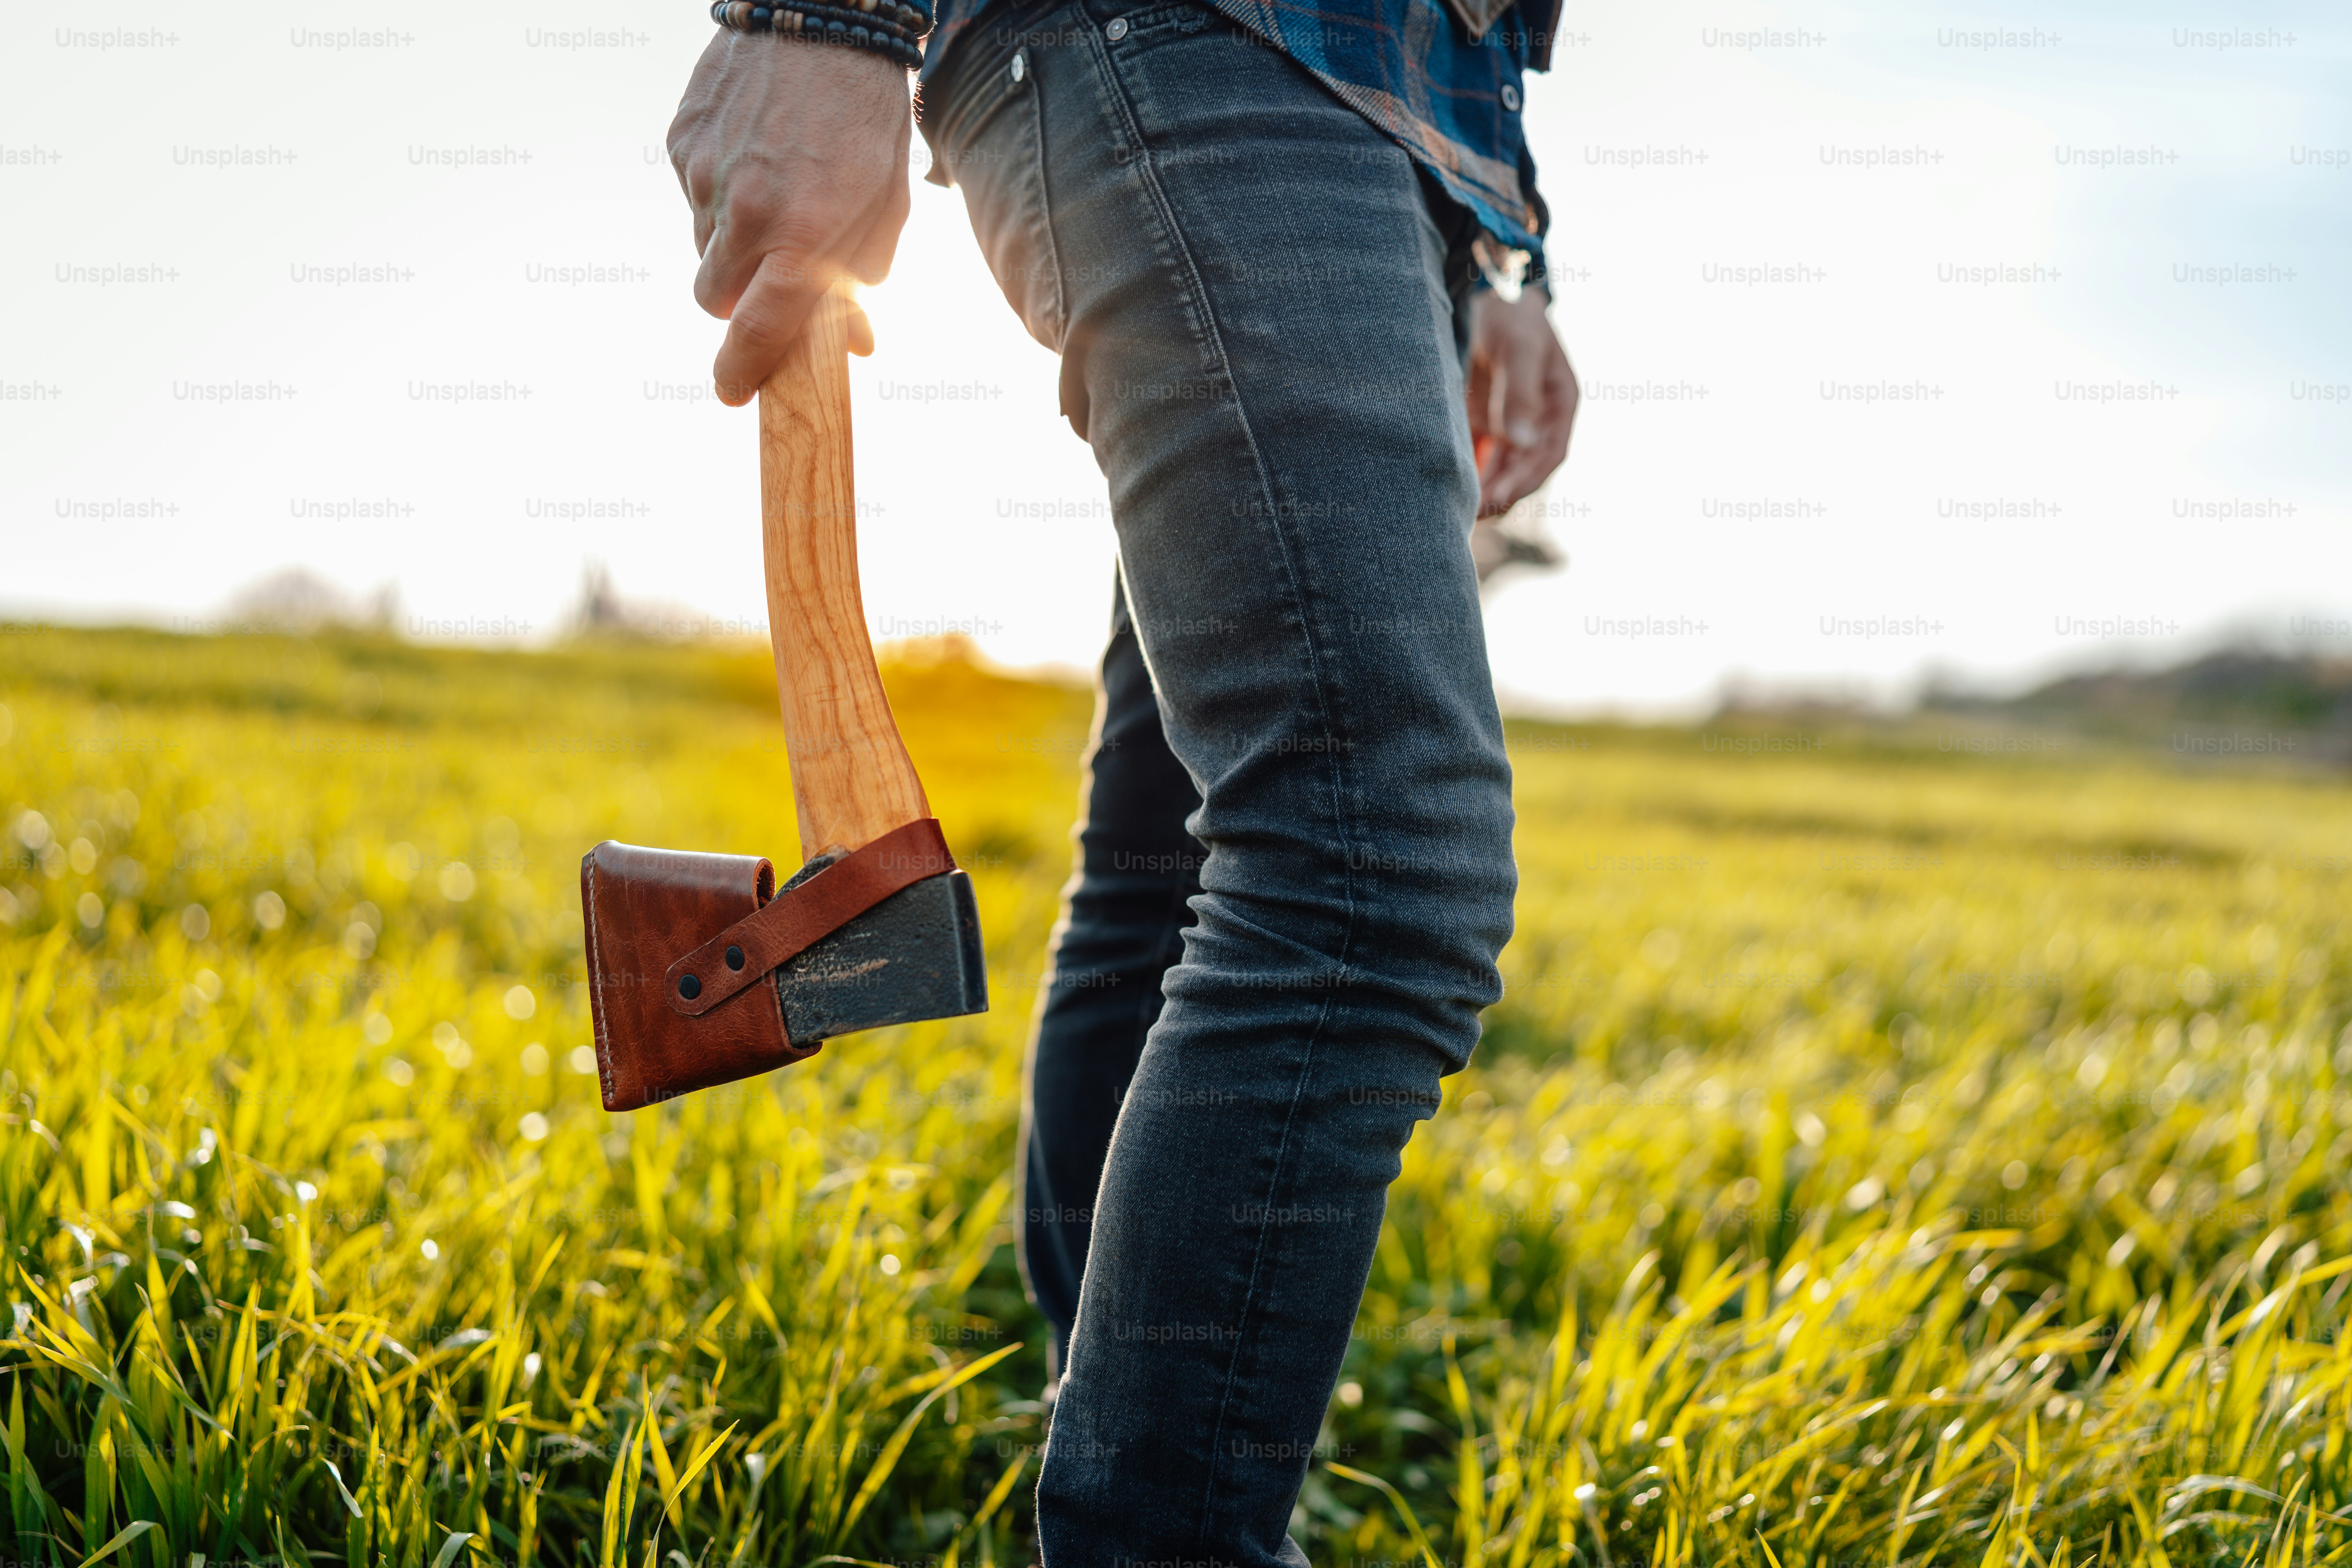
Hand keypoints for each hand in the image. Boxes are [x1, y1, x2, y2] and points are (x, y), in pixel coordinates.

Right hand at [668, 36, 913, 403]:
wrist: (822, 17)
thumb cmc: (865, 118)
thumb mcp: (885, 206)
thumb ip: (861, 280)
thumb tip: (854, 342)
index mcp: (802, 235)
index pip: (757, 330)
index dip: (741, 370)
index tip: (733, 393)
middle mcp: (745, 212)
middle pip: (714, 300)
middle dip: (739, 300)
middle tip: (771, 272)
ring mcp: (704, 175)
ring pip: (702, 247)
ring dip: (731, 242)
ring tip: (773, 190)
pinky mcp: (681, 141)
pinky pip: (691, 194)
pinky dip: (718, 191)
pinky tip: (754, 152)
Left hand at [1465, 287, 1578, 515]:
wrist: (1485, 291)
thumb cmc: (1511, 314)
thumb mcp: (1520, 348)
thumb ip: (1521, 393)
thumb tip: (1522, 443)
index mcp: (1559, 404)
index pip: (1550, 454)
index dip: (1528, 479)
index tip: (1502, 496)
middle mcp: (1537, 419)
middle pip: (1524, 468)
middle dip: (1502, 492)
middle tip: (1474, 514)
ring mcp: (1510, 421)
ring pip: (1500, 467)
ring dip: (1484, 489)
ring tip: (1459, 511)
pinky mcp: (1482, 420)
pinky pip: (1477, 454)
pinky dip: (1467, 472)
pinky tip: (1447, 489)